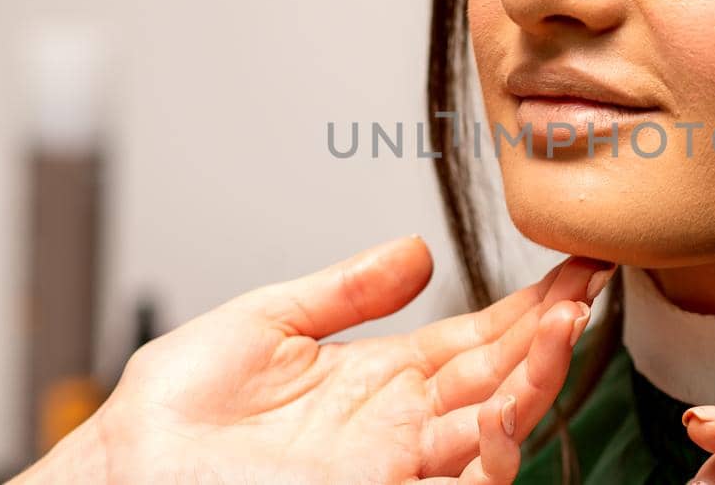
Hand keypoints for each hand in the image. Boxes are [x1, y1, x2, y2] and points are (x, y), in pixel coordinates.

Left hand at [14, 235, 613, 483]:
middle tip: (588, 287)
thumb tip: (416, 252)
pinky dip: (495, 446)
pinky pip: (460, 479)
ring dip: (536, 380)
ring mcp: (393, 468)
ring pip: (491, 429)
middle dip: (548, 334)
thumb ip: (345, 290)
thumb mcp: (265, 321)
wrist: (126, 467)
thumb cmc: (171, 415)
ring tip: (565, 325)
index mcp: (376, 380)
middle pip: (496, 380)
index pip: (472, 341)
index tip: (569, 270)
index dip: (524, 307)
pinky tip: (512, 402)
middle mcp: (396, 427)